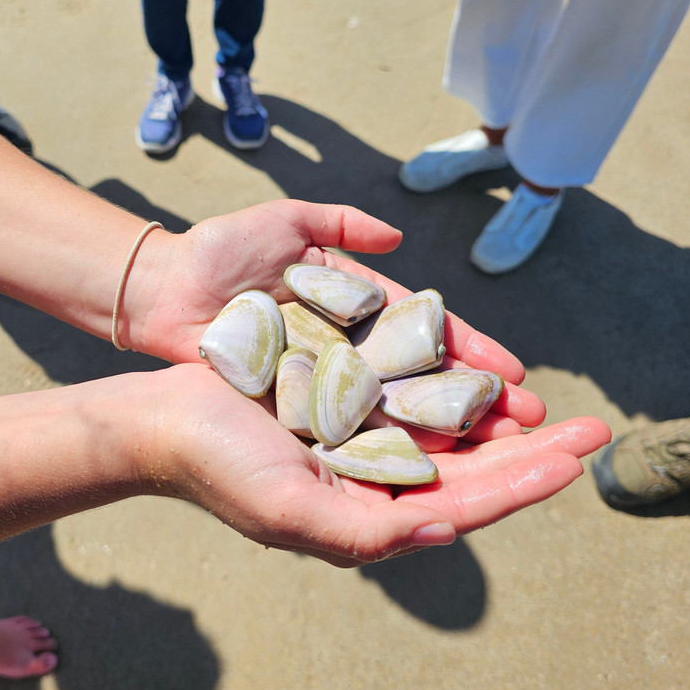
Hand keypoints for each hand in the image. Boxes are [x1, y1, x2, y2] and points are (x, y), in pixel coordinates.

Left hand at [130, 200, 543, 437]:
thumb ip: (337, 224)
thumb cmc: (218, 252)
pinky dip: (386, 445)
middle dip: (477, 402)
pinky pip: (347, 429)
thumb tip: (396, 238)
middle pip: (424, 380)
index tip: (515, 373)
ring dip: (446, 432)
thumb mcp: (284, 222)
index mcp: (352, 305)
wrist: (160, 290)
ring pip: (395, 410)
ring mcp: (321, 383)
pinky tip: (427, 467)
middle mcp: (345, 349)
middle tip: (529, 427)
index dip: (471, 353)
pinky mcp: (291, 407)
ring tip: (497, 455)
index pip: (427, 332)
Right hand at [147, 365, 609, 565]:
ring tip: (542, 402)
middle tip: (590, 430)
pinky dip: (444, 387)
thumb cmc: (216, 468)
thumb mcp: (289, 513)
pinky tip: (476, 375)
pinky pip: (405, 395)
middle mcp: (368, 482)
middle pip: (468, 468)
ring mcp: (356, 442)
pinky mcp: (340, 402)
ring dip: (494, 418)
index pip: (462, 504)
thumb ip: (367, 534)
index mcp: (363, 515)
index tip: (576, 459)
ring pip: (443, 432)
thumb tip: (449, 527)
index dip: (523, 483)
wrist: (160, 419)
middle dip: (530, 451)